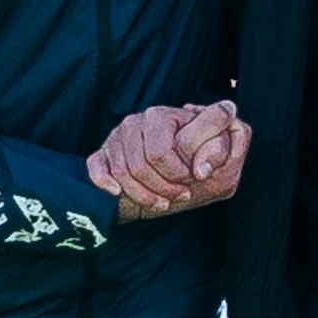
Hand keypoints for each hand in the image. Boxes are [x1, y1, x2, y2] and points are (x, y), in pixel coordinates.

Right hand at [87, 101, 249, 219]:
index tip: (196, 177)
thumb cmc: (200, 160)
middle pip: (140, 165)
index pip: (161, 152)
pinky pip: (95, 168)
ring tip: (164, 202)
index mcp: (162, 115)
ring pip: (121, 173)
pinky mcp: (103, 154)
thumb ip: (222, 146)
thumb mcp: (222, 153)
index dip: (180, 172)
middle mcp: (135, 122)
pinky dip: (106, 183)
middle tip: (182, 194)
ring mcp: (116, 138)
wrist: (176, 177)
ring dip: (144, 195)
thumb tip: (202, 166)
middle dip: (164, 187)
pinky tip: (119, 194)